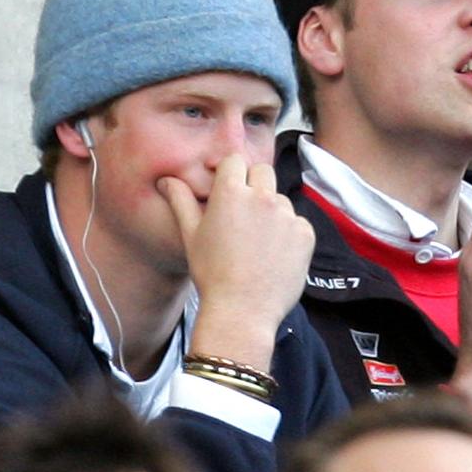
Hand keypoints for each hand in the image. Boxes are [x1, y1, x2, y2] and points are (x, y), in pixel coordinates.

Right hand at [159, 154, 315, 369]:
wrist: (242, 311)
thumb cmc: (211, 274)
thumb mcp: (191, 235)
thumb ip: (181, 201)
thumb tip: (166, 180)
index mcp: (230, 193)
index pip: (235, 160)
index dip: (230, 173)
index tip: (228, 188)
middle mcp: (262, 197)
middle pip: (262, 172)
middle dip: (254, 185)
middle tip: (244, 215)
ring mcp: (287, 215)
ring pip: (281, 200)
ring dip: (272, 212)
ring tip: (258, 243)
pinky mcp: (305, 233)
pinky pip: (298, 223)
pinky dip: (289, 234)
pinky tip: (275, 255)